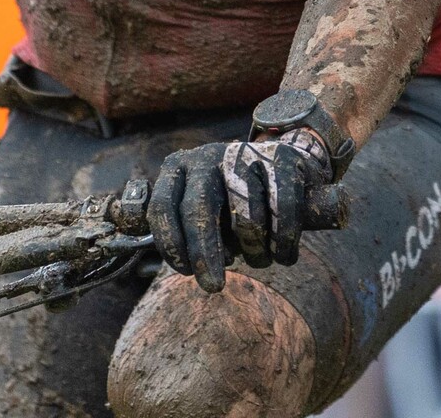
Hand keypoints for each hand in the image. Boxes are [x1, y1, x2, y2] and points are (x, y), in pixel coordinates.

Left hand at [147, 129, 334, 290]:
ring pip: (246, 216)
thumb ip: (179, 227)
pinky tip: (283, 257)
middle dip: (204, 253)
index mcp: (179, 167)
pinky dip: (283, 243)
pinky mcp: (282, 159)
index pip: (162, 207)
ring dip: (254, 251)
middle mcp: (208, 156)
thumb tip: (154, 251)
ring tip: (257, 259)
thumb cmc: (233, 201)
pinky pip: (282, 211)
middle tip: (213, 286)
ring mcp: (245, 154)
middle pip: (198, 209)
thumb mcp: (200, 208)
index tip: (185, 273)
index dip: (171, 244)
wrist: (286, 170)